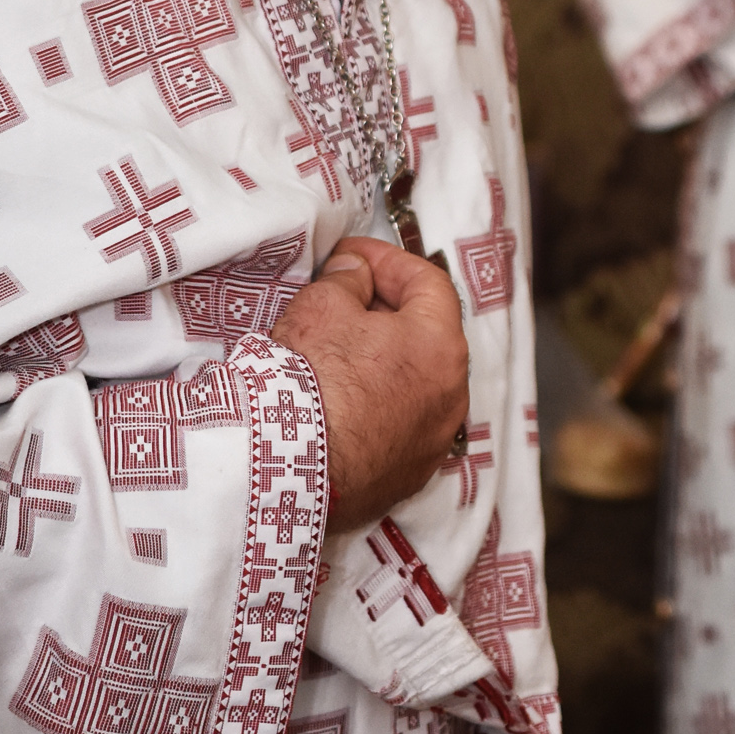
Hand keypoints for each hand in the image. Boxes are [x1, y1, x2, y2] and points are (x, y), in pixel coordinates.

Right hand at [272, 236, 469, 534]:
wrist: (284, 468)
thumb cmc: (309, 384)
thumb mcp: (322, 307)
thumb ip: (347, 279)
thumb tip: (354, 273)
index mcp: (441, 347)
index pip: (428, 284)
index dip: (388, 261)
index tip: (355, 257)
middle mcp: (450, 397)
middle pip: (427, 334)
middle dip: (387, 309)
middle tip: (346, 296)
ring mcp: (431, 441)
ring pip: (415, 382)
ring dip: (384, 359)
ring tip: (339, 347)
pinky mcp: (406, 476)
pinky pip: (400, 424)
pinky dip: (378, 404)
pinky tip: (341, 397)